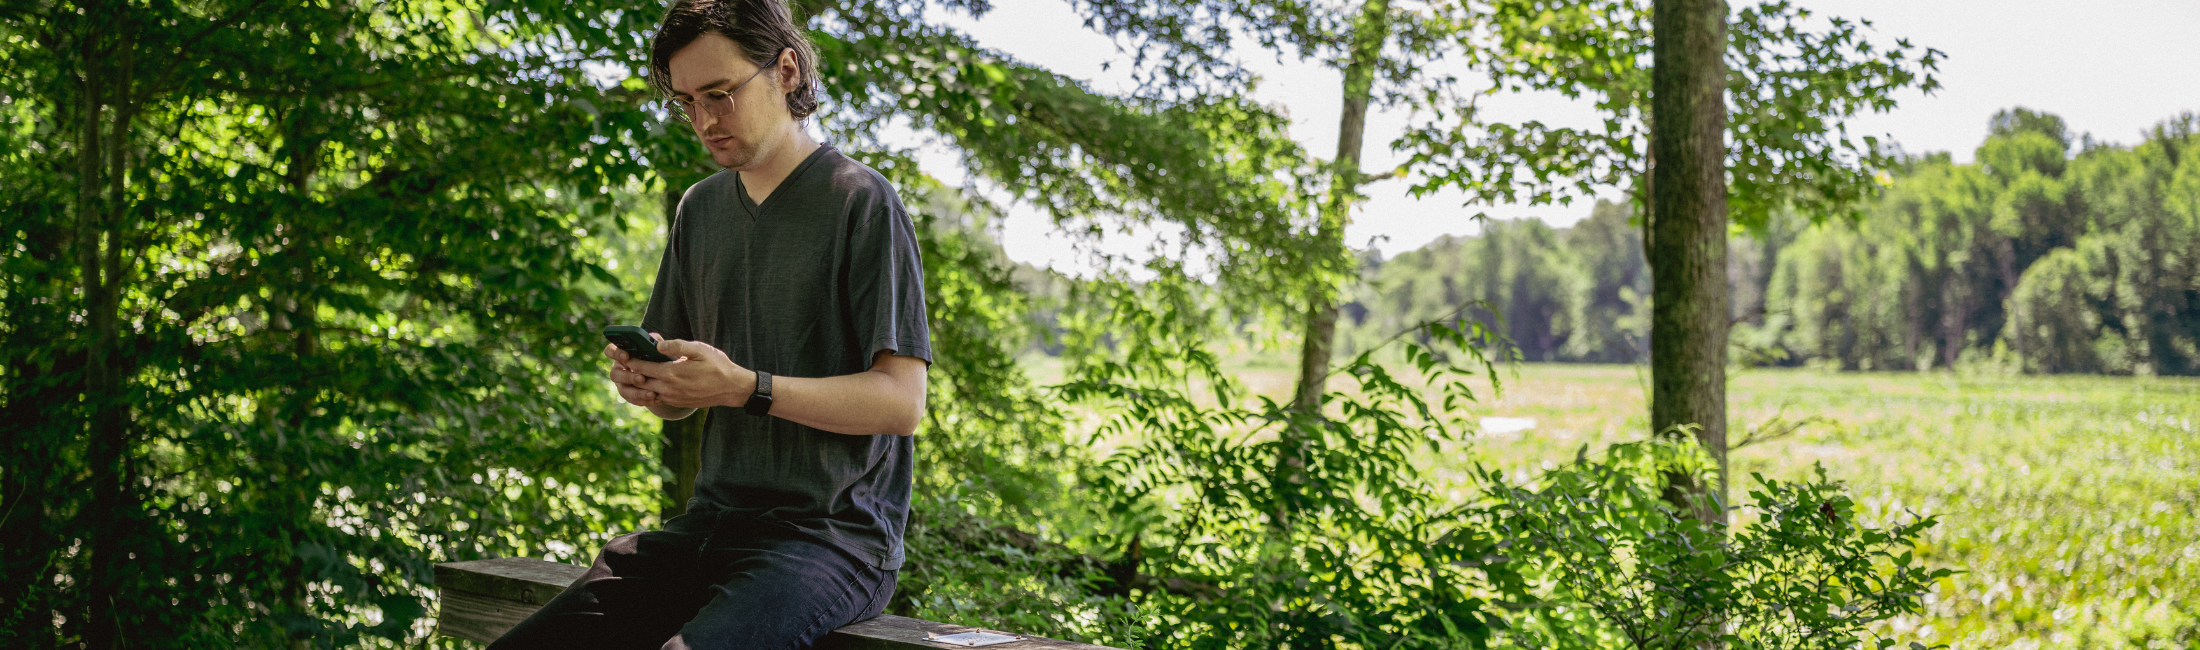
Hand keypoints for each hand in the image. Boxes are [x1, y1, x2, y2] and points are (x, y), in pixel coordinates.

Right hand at [604, 334, 668, 407]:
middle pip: (614, 374)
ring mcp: (622, 384)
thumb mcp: (656, 347)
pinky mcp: (630, 395)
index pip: (610, 351)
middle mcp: (619, 369)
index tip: (626, 356)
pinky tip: (656, 399)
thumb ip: (654, 341)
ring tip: (652, 393)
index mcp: (621, 354)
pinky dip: (645, 400)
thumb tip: (653, 338)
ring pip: (624, 391)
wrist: (665, 373)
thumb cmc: (657, 356)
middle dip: (628, 377)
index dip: (615, 353)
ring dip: (637, 393)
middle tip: (642, 378)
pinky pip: (633, 400)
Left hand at [619, 338, 754, 409]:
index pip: (641, 367)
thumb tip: (657, 343)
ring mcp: (672, 397)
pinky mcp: (676, 402)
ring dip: (636, 384)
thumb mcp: (699, 349)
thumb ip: (677, 345)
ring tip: (630, 373)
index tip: (621, 353)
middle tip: (620, 364)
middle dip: (628, 373)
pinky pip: (655, 398)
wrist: (731, 388)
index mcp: (672, 373)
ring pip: (645, 392)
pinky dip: (647, 392)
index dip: (629, 360)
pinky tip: (647, 383)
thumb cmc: (717, 365)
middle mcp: (668, 388)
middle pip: (639, 381)